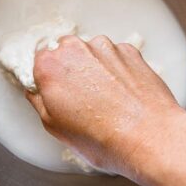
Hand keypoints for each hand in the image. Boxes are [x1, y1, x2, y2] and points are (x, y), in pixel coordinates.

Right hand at [25, 35, 183, 175]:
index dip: (47, 78)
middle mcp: (76, 49)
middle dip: (71, 71)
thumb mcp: (55, 127)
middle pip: (66, 52)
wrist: (149, 137)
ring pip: (92, 53)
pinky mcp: (130, 52)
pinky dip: (117, 71)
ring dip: (95, 70)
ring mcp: (106, 47)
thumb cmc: (102, 137)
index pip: (39, 61)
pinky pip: (116, 57)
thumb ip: (39, 102)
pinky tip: (122, 95)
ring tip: (106, 101)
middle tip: (81, 100)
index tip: (54, 91)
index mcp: (50, 67)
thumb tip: (36, 93)